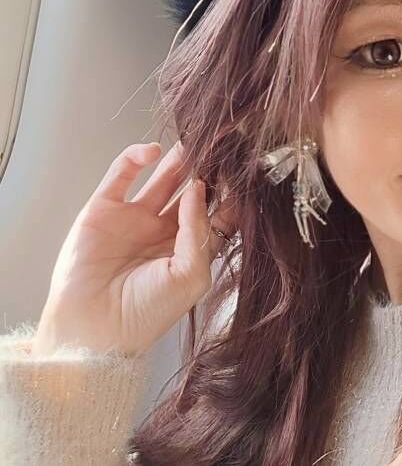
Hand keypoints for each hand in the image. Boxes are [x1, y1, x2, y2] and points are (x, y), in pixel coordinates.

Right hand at [32, 140, 237, 357]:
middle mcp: (164, 232)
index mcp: (189, 250)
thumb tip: (199, 189)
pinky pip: (121, 175)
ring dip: (177, 160)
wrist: (95, 326)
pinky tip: (152, 151)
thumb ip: (199, 231)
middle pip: (191, 191)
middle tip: (220, 147)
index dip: (228, 195)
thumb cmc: (147, 312)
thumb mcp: (190, 276)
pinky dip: (134, 158)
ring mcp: (133, 219)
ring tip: (194, 139)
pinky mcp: (103, 209)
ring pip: (161, 178)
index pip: (215, 214)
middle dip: (206, 171)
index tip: (243, 172)